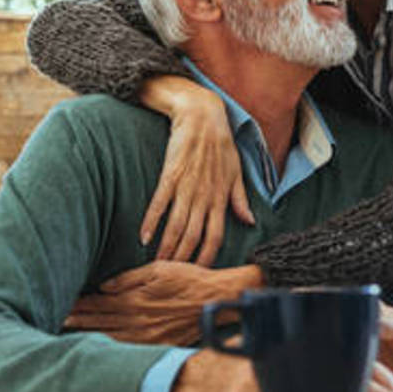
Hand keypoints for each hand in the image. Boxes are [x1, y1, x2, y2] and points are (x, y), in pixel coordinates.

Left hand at [64, 261, 263, 345]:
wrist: (216, 300)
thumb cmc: (189, 279)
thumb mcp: (158, 269)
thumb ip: (129, 278)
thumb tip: (104, 286)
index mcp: (135, 298)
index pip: (98, 303)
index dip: (78, 305)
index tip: (61, 304)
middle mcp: (137, 319)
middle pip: (99, 322)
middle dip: (76, 321)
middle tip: (54, 320)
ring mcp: (146, 335)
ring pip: (109, 337)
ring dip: (87, 335)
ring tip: (68, 334)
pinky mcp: (156, 344)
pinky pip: (127, 348)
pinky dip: (109, 348)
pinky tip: (97, 347)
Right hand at [138, 76, 254, 265]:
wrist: (202, 115)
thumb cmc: (220, 143)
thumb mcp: (236, 172)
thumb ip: (240, 199)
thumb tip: (249, 221)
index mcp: (222, 197)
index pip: (216, 235)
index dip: (208, 256)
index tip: (199, 272)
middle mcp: (205, 196)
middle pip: (194, 236)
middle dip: (184, 259)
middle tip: (173, 276)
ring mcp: (187, 186)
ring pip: (177, 225)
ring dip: (167, 247)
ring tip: (157, 264)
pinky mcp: (171, 174)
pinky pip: (160, 203)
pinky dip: (151, 222)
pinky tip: (143, 238)